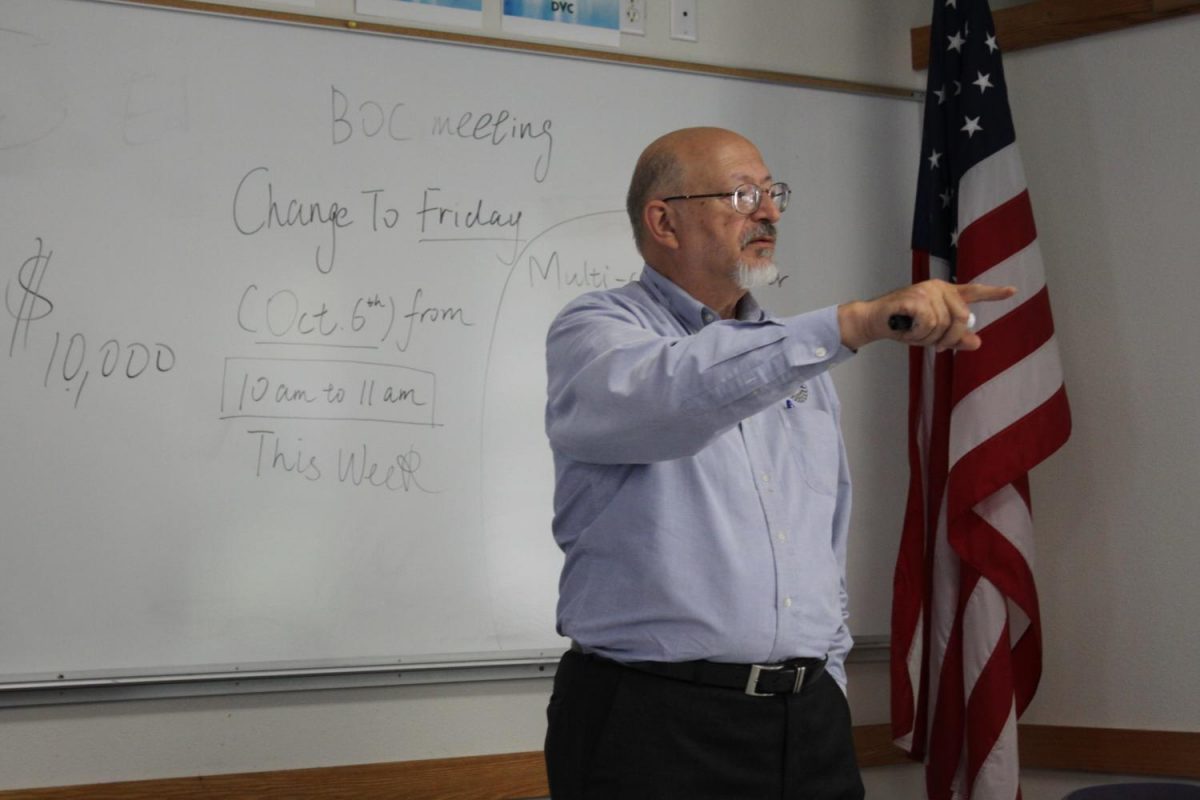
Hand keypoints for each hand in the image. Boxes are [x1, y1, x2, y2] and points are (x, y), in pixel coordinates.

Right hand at [838, 280, 1016, 350]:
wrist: (874, 320)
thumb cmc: (903, 325)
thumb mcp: (932, 334)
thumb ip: (955, 337)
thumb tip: (978, 342)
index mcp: (945, 293)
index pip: (973, 291)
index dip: (994, 293)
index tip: (1013, 291)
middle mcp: (939, 288)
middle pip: (962, 317)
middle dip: (950, 337)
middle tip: (935, 345)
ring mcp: (926, 291)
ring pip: (943, 324)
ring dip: (928, 337)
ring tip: (913, 334)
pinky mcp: (915, 297)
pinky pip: (928, 323)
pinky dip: (918, 333)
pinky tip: (907, 329)